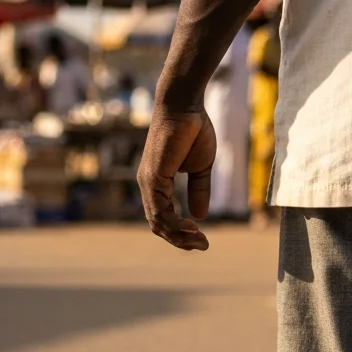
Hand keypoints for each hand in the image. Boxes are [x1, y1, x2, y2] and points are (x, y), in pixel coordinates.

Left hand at [137, 105, 216, 250]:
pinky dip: (174, 224)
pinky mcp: (153, 177)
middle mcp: (148, 185)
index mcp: (157, 184)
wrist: (185, 106)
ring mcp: (148, 182)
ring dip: (179, 236)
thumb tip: (200, 215)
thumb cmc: (192, 130)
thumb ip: (198, 190)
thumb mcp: (200, 167)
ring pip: (158, 222)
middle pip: (158, 225)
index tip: (202, 236)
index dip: (181, 231)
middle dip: (181, 240)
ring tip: (200, 241)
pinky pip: (159, 210)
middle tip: (203, 245)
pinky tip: (191, 227)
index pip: (163, 218)